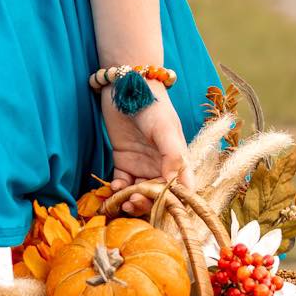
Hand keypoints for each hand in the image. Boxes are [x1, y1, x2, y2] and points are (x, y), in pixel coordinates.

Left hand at [100, 83, 195, 218]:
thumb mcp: (166, 129)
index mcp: (178, 160)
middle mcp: (161, 166)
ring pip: (139, 193)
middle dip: (148, 203)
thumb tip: (176, 186)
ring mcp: (142, 166)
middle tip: (134, 202)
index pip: (182, 189)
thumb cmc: (153, 105)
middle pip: (158, 195)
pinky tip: (114, 188)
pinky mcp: (123, 162)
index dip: (175, 203)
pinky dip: (118, 191)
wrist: (126, 87)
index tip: (163, 208)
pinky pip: (122, 184)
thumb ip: (173, 157)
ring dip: (132, 201)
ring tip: (123, 201)